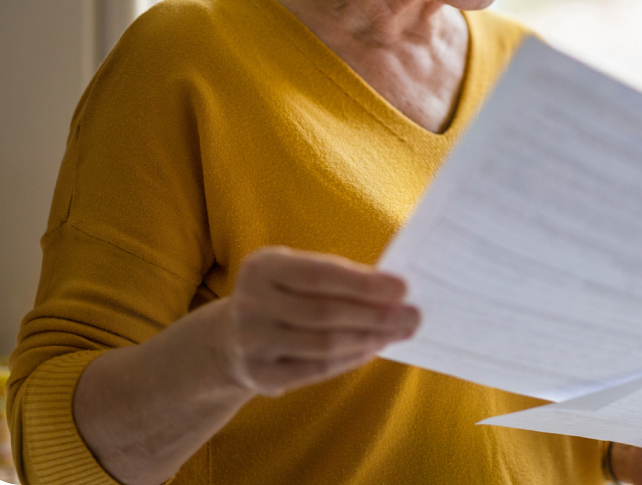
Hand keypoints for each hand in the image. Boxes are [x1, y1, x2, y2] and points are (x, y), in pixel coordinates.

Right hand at [217, 246, 419, 396]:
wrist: (229, 339)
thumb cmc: (281, 295)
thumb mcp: (293, 271)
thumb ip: (333, 276)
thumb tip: (391, 289)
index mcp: (262, 267)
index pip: (320, 275)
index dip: (363, 283)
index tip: (402, 288)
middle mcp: (252, 303)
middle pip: (326, 313)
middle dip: (376, 315)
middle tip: (412, 315)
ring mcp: (252, 343)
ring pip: (324, 344)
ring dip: (370, 338)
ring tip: (399, 331)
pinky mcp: (260, 375)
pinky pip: (317, 369)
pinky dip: (351, 359)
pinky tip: (373, 349)